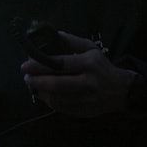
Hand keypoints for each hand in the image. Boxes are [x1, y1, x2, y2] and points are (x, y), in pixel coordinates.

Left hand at [20, 31, 137, 117]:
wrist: (121, 90)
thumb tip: (54, 35)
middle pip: (56, 84)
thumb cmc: (102, 67)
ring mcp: (86, 99)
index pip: (60, 64)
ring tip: (34, 86)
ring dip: (41, 93)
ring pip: (57, 99)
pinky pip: (61, 108)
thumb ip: (72, 41)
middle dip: (37, 81)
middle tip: (27, 78)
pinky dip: (49, 101)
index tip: (25, 66)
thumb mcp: (91, 49)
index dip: (40, 65)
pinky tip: (45, 94)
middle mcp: (87, 82)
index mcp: (89, 64)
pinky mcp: (83, 111)